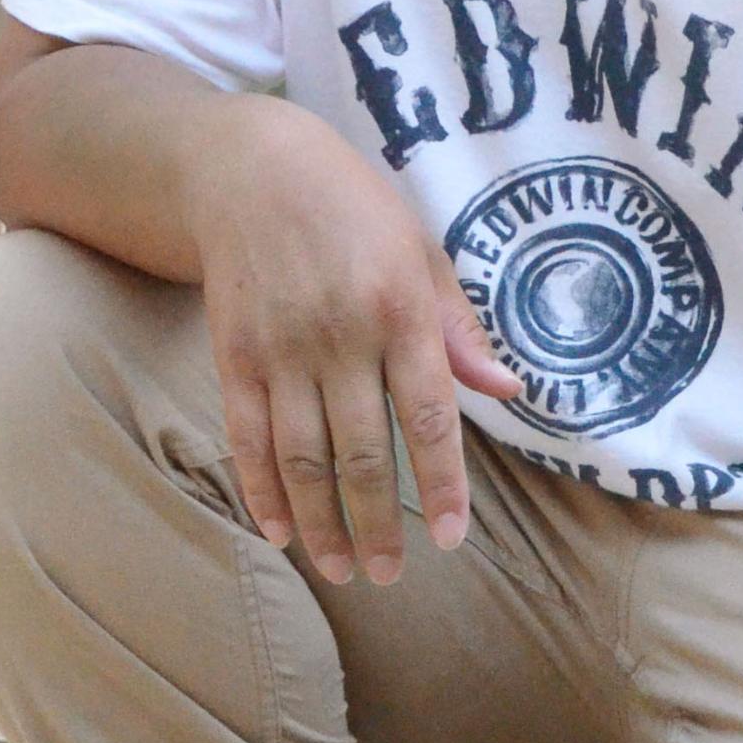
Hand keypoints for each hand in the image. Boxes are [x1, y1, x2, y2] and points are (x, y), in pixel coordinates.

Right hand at [190, 104, 519, 585]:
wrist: (251, 167)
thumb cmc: (356, 211)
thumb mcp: (423, 252)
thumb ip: (460, 329)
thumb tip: (508, 392)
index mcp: (400, 311)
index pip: (428, 417)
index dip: (439, 484)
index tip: (448, 537)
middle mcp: (340, 335)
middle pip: (360, 451)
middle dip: (375, 522)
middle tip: (390, 575)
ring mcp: (280, 348)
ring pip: (301, 456)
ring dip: (320, 521)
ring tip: (342, 569)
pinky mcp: (233, 354)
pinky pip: (247, 436)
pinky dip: (262, 488)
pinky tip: (278, 531)